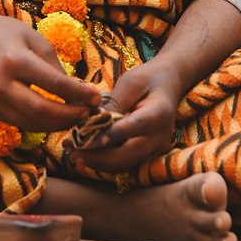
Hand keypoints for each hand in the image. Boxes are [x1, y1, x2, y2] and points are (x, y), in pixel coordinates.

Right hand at [0, 12, 99, 132]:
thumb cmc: (8, 34)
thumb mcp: (35, 39)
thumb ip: (55, 67)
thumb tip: (78, 94)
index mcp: (14, 60)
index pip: (52, 83)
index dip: (77, 94)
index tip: (97, 97)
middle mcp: (0, 83)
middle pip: (40, 110)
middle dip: (69, 116)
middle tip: (89, 113)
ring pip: (31, 123)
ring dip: (58, 124)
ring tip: (78, 117)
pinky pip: (22, 123)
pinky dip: (43, 124)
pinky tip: (58, 118)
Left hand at [67, 58, 181, 172]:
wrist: (167, 83)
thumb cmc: (147, 78)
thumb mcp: (130, 82)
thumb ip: (115, 103)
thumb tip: (92, 122)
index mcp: (160, 112)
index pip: (138, 126)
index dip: (116, 134)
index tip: (95, 139)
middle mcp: (160, 136)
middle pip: (129, 154)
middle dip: (99, 157)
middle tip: (73, 152)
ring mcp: (154, 147)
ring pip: (125, 163)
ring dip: (98, 161)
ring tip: (73, 153)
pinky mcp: (145, 152)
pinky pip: (124, 161)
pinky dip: (104, 159)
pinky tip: (85, 153)